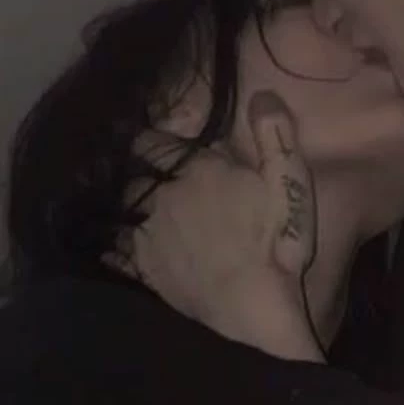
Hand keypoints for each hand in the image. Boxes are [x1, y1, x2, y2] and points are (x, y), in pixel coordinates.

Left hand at [128, 91, 320, 360]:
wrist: (252, 311)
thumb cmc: (277, 244)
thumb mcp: (290, 182)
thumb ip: (275, 134)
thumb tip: (262, 93)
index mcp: (196, 171)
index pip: (155, 144)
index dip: (153, 140)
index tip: (152, 139)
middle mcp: (162, 199)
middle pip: (135, 178)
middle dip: (140, 175)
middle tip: (146, 176)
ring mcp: (149, 238)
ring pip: (124, 213)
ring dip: (127, 210)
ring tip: (131, 211)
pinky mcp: (146, 273)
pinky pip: (118, 255)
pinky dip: (114, 250)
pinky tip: (110, 251)